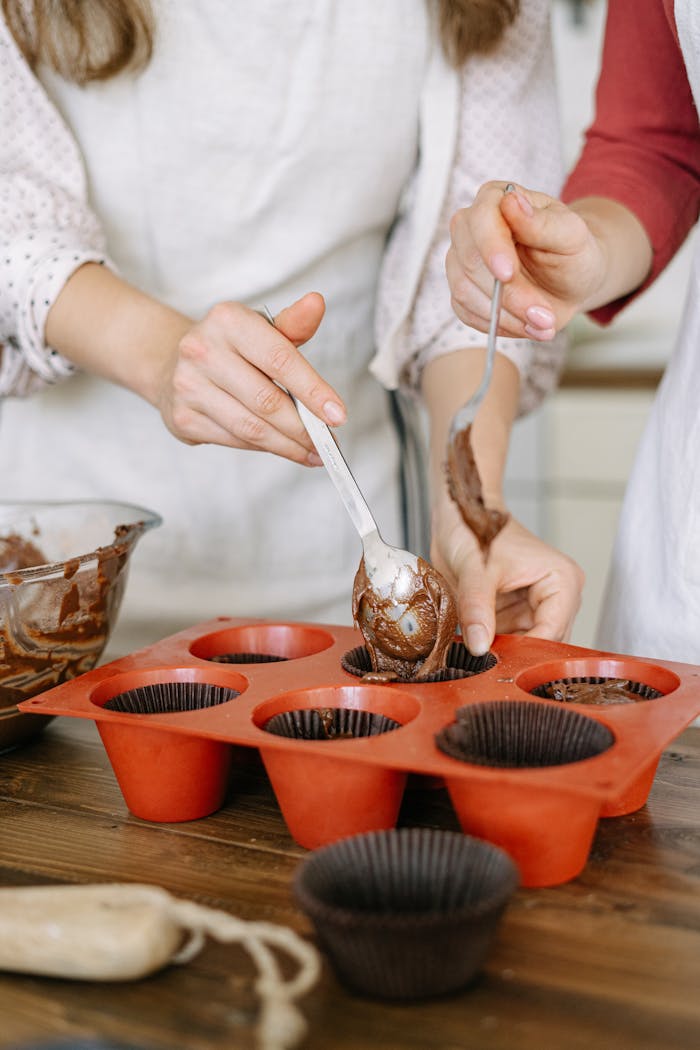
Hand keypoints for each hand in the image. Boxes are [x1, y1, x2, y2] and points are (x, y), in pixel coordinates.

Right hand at [156, 291, 345, 463]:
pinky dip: (264, 447)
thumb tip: (317, 303)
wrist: (173, 363)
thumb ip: (293, 324)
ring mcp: (188, 385)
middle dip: (303, 428)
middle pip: (267, 401)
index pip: (280, 360)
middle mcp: (201, 350)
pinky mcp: (182, 417)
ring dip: (287, 445)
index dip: (313, 391)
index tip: (338, 416)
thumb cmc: (231, 348)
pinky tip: (282, 448)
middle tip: (327, 442)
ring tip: (312, 452)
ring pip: (251, 427)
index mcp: (228, 320)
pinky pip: (234, 440)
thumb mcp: (261, 329)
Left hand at [430, 494, 583, 654]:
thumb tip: (479, 646)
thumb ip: (476, 608)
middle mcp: (557, 597)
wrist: (458, 516)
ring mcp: (536, 607)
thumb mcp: (474, 568)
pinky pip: (509, 642)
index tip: (498, 663)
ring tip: (477, 653)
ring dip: (503, 653)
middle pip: (544, 644)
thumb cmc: (475, 527)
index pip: (553, 631)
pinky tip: (475, 646)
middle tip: (485, 663)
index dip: (527, 651)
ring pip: (526, 647)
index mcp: (562, 580)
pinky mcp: (516, 613)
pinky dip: (492, 646)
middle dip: (515, 655)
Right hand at [446, 180, 607, 341]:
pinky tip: (527, 327)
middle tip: (544, 315)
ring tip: (543, 324)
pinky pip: (466, 313)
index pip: (480, 218)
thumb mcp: (571, 236)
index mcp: (496, 200)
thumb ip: (542, 222)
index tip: (507, 274)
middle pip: (469, 260)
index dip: (491, 247)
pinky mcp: (462, 292)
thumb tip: (511, 203)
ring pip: (464, 291)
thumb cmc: (572, 253)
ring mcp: (462, 261)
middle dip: (507, 294)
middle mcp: (471, 228)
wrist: (571, 283)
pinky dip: (498, 326)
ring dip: (505, 315)